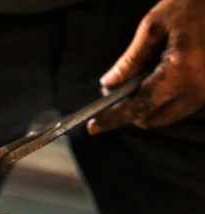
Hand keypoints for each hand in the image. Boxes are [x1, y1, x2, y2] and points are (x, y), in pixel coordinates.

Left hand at [88, 0, 204, 134]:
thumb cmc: (194, 4)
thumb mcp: (154, 26)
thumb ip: (130, 60)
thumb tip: (109, 84)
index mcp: (183, 72)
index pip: (139, 106)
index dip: (113, 118)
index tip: (94, 126)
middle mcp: (198, 88)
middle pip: (153, 119)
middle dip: (131, 111)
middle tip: (115, 91)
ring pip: (168, 116)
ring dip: (148, 106)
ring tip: (138, 80)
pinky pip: (182, 106)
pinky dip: (164, 100)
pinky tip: (157, 78)